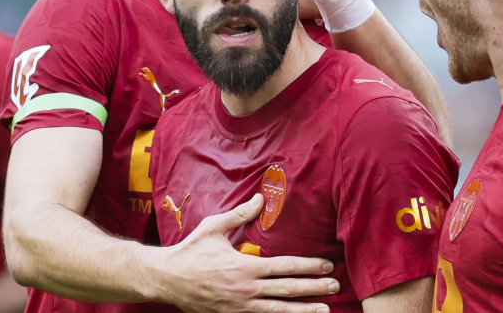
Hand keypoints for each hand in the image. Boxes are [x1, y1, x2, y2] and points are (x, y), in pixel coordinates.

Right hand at [156, 194, 337, 312]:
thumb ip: (240, 215)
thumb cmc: (191, 251)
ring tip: (325, 310)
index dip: (308, 266)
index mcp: (244, 266)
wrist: (167, 279)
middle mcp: (246, 289)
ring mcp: (240, 307)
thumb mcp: (214, 227)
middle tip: (336, 285)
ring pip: (279, 310)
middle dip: (314, 288)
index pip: (284, 266)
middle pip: (288, 290)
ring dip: (304, 310)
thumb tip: (261, 199)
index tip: (326, 264)